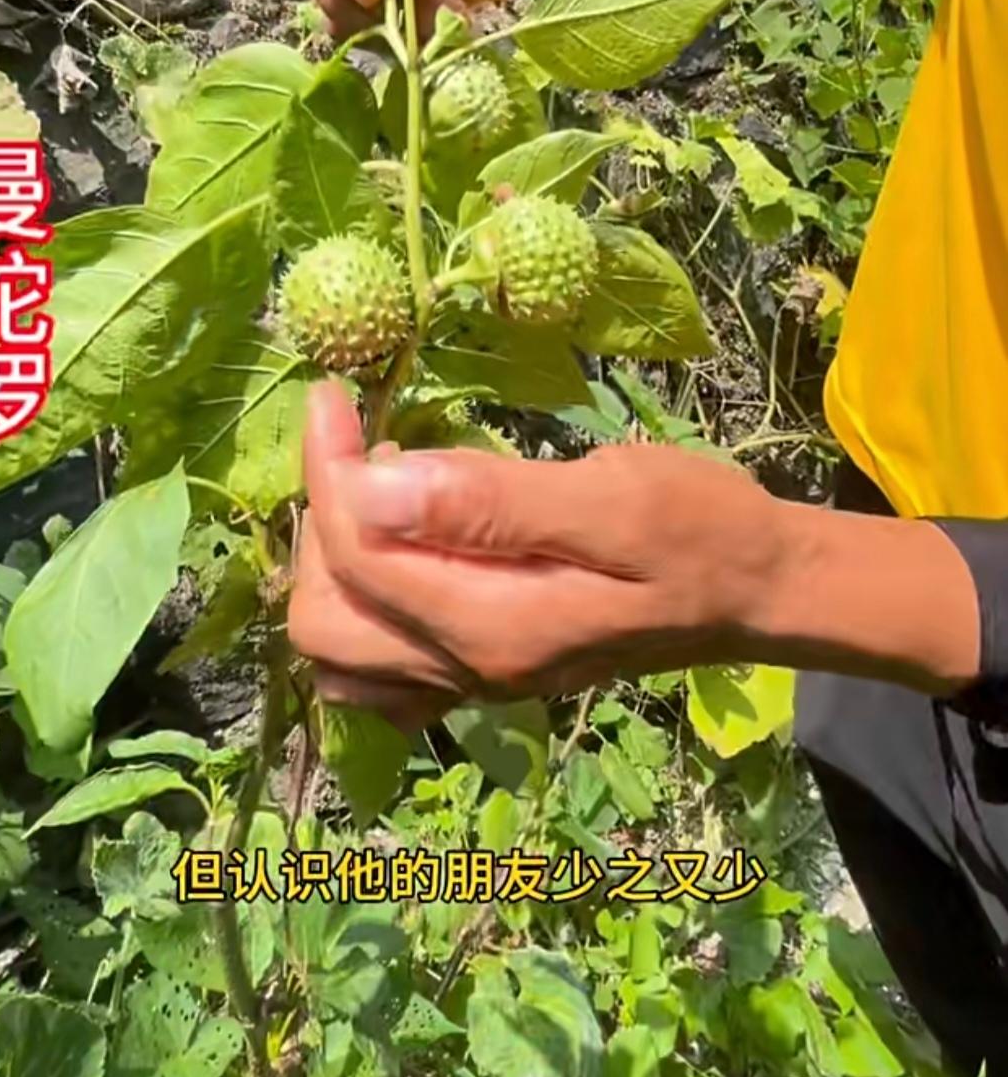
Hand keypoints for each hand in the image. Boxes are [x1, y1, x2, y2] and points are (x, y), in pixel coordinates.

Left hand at [287, 383, 791, 722]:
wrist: (757, 591)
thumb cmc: (700, 528)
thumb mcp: (616, 497)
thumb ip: (494, 500)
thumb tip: (377, 486)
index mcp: (493, 625)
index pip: (358, 554)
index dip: (329, 468)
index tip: (335, 395)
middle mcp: (468, 668)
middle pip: (324, 621)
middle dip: (319, 522)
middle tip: (356, 444)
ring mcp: (474, 681)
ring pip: (341, 652)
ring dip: (333, 568)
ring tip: (375, 489)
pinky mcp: (484, 672)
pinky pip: (382, 670)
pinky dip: (363, 610)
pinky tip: (400, 548)